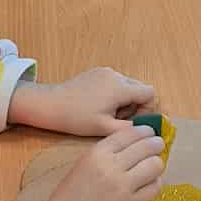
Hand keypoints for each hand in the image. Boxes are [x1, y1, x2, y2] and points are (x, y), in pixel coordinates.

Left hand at [10, 67, 155, 136]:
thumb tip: (147, 129)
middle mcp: (116, 75)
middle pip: (139, 88)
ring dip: (124, 100)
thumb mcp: (105, 128)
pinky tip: (98, 105)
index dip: (148, 108)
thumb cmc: (77, 118)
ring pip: (127, 85)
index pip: (150, 93)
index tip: (135, 121)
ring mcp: (106, 72)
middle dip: (135, 105)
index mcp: (120, 88)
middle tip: (119, 120)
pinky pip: (115, 82)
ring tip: (107, 114)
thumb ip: (130, 128)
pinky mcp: (97, 72)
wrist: (51, 104)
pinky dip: (114, 94)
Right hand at [36, 124, 167, 200]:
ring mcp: (123, 186)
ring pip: (155, 165)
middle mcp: (111, 166)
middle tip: (158, 146)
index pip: (130, 133)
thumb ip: (108, 154)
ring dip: (157, 164)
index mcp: (97, 153)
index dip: (145, 131)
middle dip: (156, 144)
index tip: (150, 133)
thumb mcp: (84, 164)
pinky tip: (149, 184)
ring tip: (153, 168)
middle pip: (147, 146)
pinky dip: (155, 183)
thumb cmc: (69, 196)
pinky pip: (154, 187)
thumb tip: (136, 145)